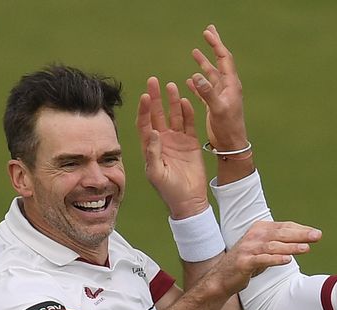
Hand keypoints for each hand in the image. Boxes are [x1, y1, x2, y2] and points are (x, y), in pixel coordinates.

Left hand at [136, 77, 208, 218]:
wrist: (188, 200)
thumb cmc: (168, 190)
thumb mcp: (156, 173)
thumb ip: (153, 152)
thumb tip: (153, 131)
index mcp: (150, 147)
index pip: (144, 123)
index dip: (144, 110)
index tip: (145, 96)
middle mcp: (162, 140)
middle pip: (157, 114)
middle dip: (156, 98)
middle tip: (154, 81)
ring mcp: (177, 140)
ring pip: (173, 116)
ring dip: (172, 102)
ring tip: (171, 86)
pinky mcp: (191, 143)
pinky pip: (189, 124)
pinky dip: (188, 113)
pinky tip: (187, 101)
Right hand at [186, 24, 247, 150]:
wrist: (231, 145)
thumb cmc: (228, 128)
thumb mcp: (218, 110)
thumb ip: (207, 93)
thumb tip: (196, 75)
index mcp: (231, 85)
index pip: (224, 59)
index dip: (216, 45)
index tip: (207, 33)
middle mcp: (227, 88)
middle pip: (220, 62)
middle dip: (213, 47)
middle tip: (207, 32)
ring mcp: (221, 96)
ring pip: (211, 75)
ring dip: (204, 63)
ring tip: (195, 51)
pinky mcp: (215, 105)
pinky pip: (205, 90)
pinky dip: (198, 83)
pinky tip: (190, 79)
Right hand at [208, 221, 321, 295]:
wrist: (222, 278)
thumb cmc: (248, 262)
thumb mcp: (264, 249)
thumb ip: (280, 242)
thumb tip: (304, 240)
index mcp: (259, 229)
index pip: (284, 226)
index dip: (301, 229)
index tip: (316, 233)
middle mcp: (254, 236)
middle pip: (281, 233)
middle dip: (300, 235)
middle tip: (317, 236)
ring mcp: (248, 248)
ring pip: (274, 246)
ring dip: (291, 247)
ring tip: (307, 248)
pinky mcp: (244, 262)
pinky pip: (262, 259)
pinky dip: (275, 259)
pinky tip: (287, 260)